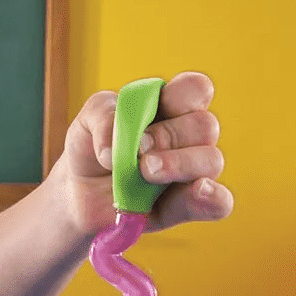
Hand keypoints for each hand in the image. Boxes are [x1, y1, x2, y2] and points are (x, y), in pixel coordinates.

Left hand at [61, 71, 232, 235]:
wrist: (76, 197)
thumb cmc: (90, 151)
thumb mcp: (85, 122)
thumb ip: (101, 115)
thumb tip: (115, 147)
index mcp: (168, 107)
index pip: (196, 89)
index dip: (184, 95)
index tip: (153, 109)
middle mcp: (187, 138)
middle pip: (205, 125)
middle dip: (167, 135)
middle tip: (136, 151)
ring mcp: (191, 173)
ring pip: (212, 160)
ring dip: (179, 164)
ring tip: (144, 173)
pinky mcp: (188, 206)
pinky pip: (219, 202)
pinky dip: (212, 197)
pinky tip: (197, 191)